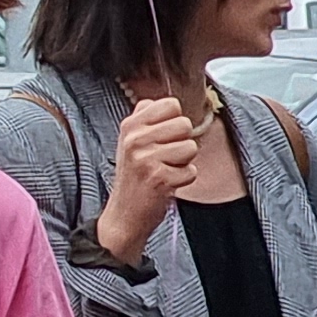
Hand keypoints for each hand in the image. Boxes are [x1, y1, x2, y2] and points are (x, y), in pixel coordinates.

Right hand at [96, 94, 201, 267]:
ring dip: (183, 162)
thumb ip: (145, 119)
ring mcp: (145, 159)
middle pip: (184, 124)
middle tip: (165, 158)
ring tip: (165, 170)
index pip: (171, 104)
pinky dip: (184, 180)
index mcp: (129, 126)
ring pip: (190, 147)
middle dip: (182, 142)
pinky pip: (192, 171)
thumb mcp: (130, 142)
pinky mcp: (159, 179)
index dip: (174, 121)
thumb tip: (163, 102)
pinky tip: (167, 184)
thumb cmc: (134, 176)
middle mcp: (134, 139)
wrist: (124, 214)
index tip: (163, 137)